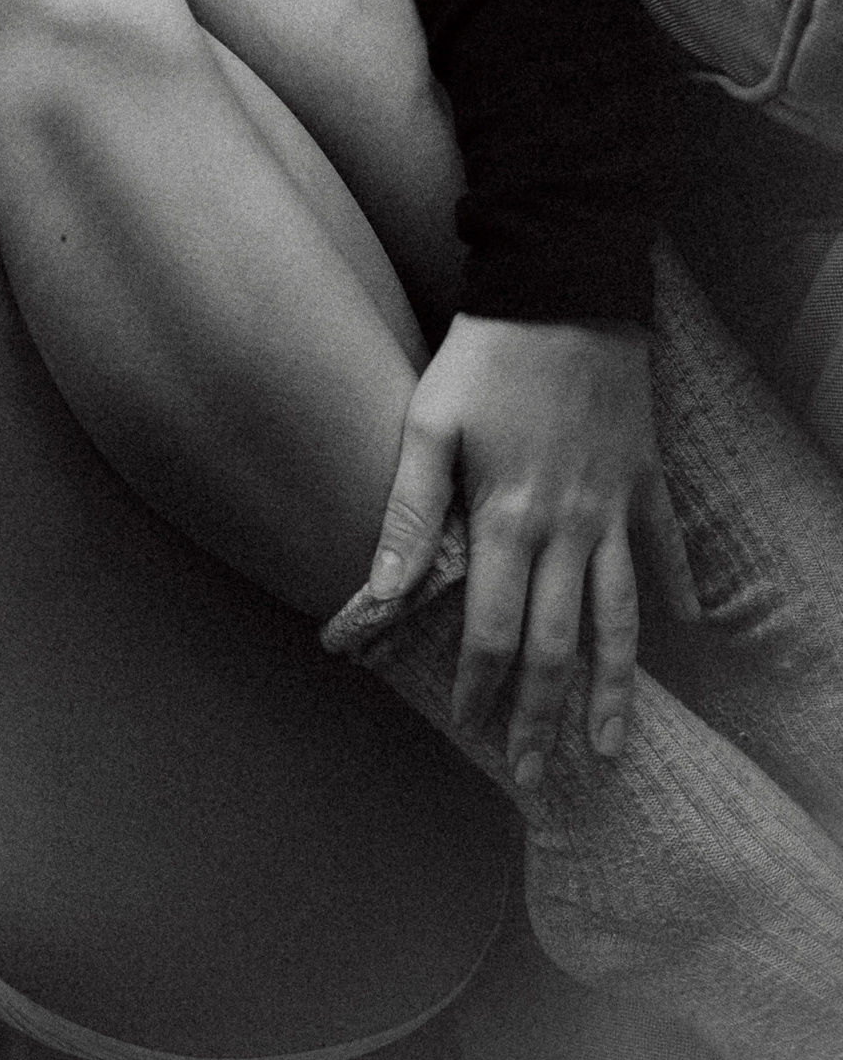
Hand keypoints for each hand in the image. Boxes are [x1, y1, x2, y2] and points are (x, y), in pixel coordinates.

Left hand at [369, 314, 699, 786]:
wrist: (565, 283)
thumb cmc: (486, 351)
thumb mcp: (429, 421)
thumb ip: (408, 512)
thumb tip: (376, 591)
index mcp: (508, 516)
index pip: (496, 628)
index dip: (484, 684)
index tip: (473, 728)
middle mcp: (569, 526)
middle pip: (561, 643)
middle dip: (548, 715)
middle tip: (542, 776)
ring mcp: (616, 506)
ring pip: (621, 618)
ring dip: (615, 686)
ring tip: (613, 745)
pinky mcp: (647, 475)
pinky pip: (665, 547)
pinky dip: (676, 589)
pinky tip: (683, 628)